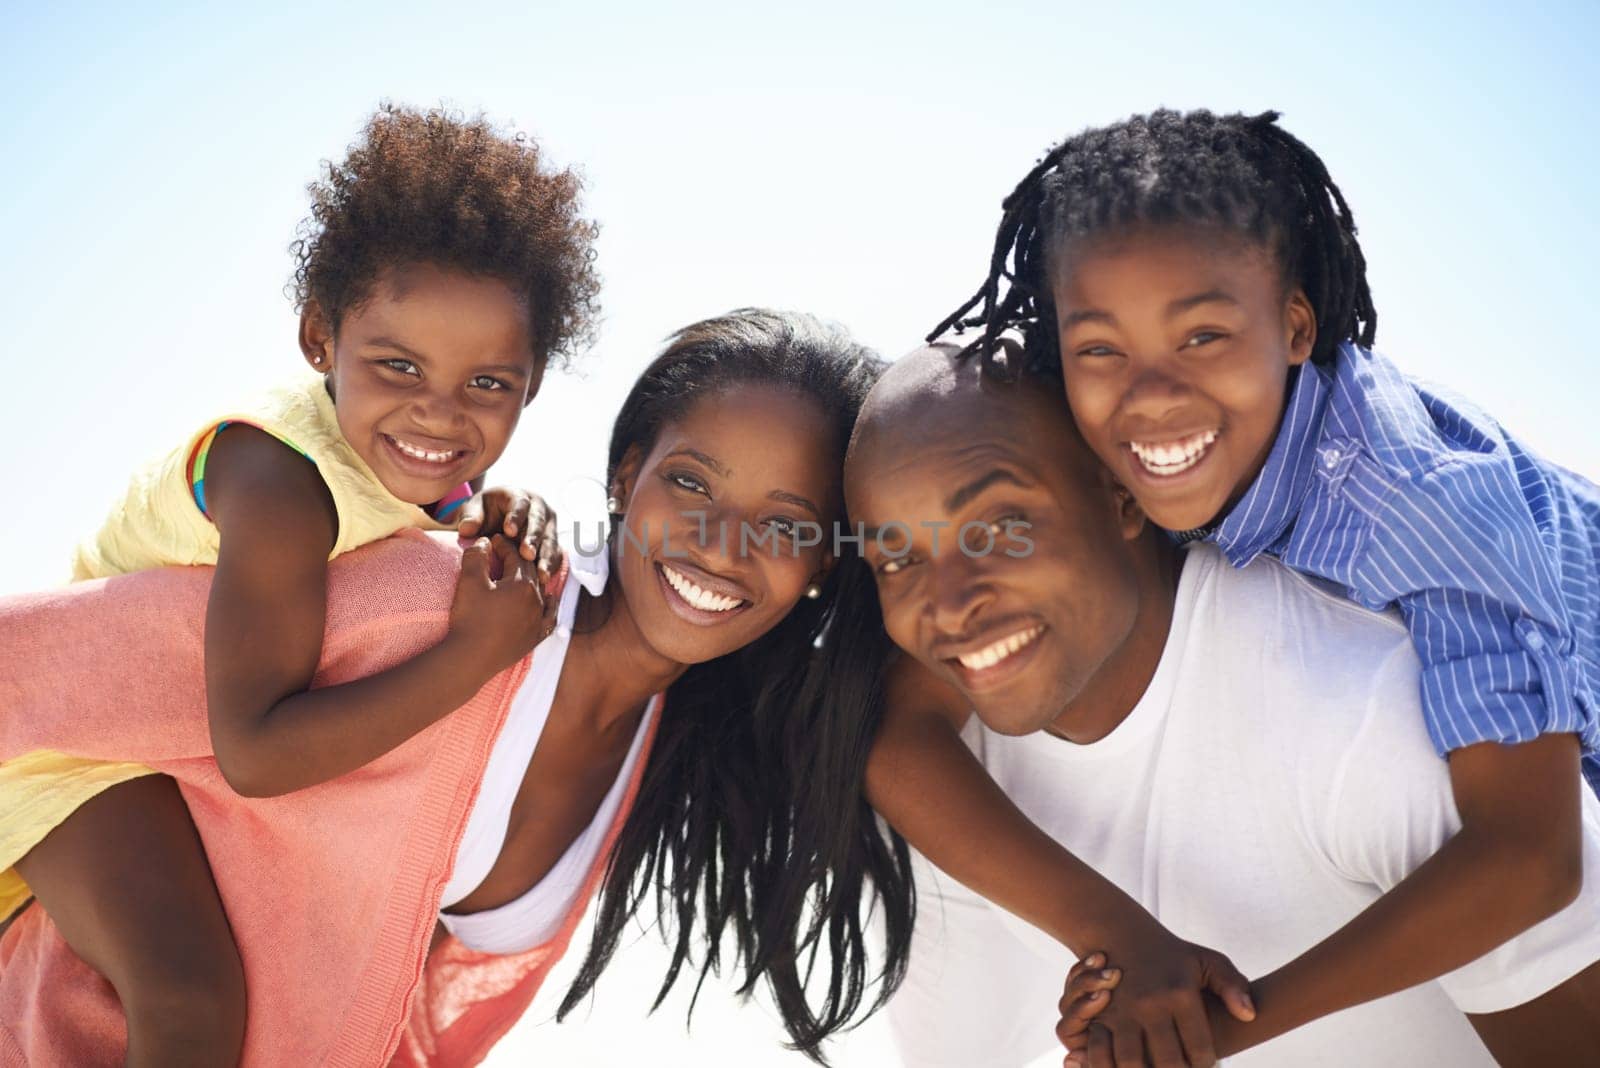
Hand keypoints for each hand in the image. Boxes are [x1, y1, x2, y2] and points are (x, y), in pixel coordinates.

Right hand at [445, 536, 561, 678]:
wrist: (471, 659)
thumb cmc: (469, 618)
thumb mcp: (469, 581)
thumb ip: (476, 555)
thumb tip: (485, 541)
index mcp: (523, 584)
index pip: (515, 556)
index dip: (503, 545)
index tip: (493, 539)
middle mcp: (537, 600)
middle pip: (529, 572)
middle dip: (517, 559)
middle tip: (505, 551)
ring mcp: (538, 620)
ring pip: (541, 592)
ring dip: (532, 579)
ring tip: (523, 572)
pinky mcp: (535, 637)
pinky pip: (549, 617)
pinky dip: (550, 606)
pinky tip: (548, 600)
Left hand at [457, 486, 562, 577]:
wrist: (495, 524)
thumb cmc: (484, 515)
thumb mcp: (474, 511)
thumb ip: (470, 518)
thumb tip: (466, 529)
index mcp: (518, 497)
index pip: (520, 504)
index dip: (515, 517)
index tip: (509, 532)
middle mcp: (539, 510)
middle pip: (539, 523)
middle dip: (533, 539)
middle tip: (527, 554)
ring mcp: (548, 527)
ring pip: (550, 541)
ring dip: (546, 558)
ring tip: (541, 575)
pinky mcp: (552, 544)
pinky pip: (555, 556)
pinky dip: (550, 568)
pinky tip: (544, 581)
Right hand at [1071, 921, 1254, 1067]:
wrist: (1122, 935)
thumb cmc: (1174, 956)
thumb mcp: (1208, 962)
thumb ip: (1233, 986)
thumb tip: (1248, 1015)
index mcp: (1180, 994)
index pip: (1199, 1051)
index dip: (1206, 1065)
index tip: (1206, 1062)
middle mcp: (1150, 1005)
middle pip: (1168, 1063)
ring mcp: (1121, 1011)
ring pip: (1132, 1063)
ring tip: (1158, 1067)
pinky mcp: (1098, 1016)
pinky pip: (1100, 1054)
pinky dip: (1111, 1066)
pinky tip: (1131, 1063)